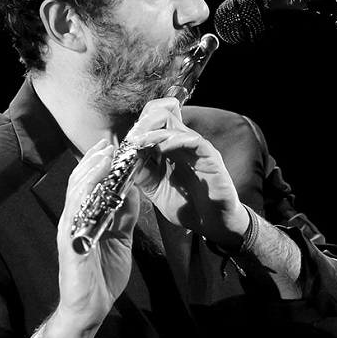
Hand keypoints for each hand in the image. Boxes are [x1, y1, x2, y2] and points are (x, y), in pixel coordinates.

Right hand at [55, 139, 139, 332]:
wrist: (91, 308)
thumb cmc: (102, 276)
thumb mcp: (120, 240)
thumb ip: (124, 217)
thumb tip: (132, 192)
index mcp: (84, 218)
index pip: (89, 185)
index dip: (98, 165)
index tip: (111, 147)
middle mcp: (73, 220)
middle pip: (80, 183)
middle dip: (94, 161)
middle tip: (109, 143)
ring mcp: (70, 230)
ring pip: (77, 193)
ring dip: (91, 172)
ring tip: (104, 155)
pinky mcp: (71, 243)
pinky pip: (77, 214)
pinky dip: (86, 197)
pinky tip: (96, 185)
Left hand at [126, 98, 248, 246]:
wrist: (212, 224)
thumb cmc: (188, 206)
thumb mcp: (156, 189)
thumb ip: (142, 173)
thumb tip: (124, 160)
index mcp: (170, 148)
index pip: (154, 121)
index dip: (138, 126)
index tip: (126, 142)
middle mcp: (183, 143)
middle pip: (162, 113)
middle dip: (143, 123)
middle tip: (131, 140)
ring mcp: (197, 148)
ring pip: (174, 122)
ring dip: (153, 131)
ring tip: (139, 144)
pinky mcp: (210, 157)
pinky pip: (193, 139)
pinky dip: (174, 141)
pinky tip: (161, 150)